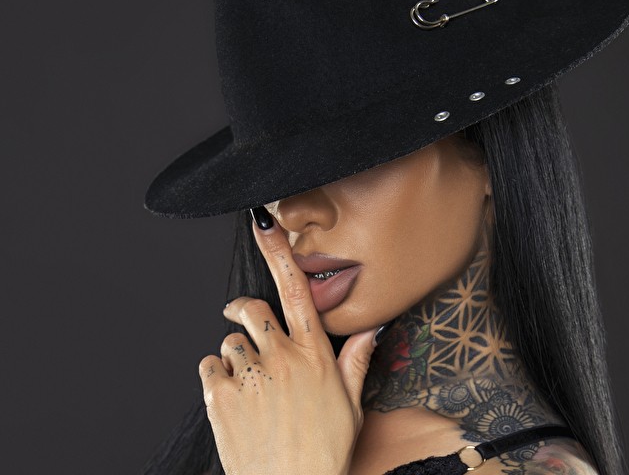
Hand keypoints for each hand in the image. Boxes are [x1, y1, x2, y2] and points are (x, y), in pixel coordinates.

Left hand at [198, 209, 378, 474]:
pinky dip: (216, 375)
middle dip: (243, 310)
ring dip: (235, 356)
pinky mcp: (221, 395)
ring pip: (229, 342)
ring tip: (248, 386)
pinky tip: (233, 397)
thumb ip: (355, 361)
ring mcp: (250, 374)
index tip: (263, 227)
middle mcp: (281, 357)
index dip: (279, 254)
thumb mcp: (350, 406)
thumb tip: (369, 329)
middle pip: (252, 309)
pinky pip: (209, 365)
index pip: (297, 291)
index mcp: (313, 355)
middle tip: (238, 317)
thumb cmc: (323, 451)